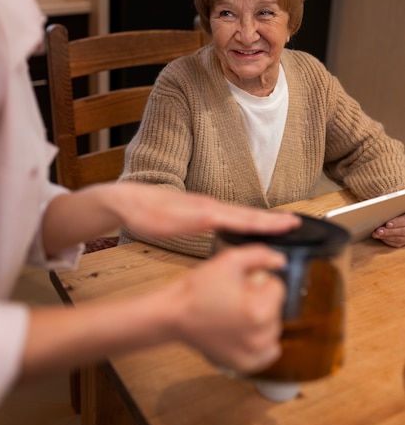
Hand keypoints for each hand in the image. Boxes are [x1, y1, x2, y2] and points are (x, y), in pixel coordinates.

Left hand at [120, 183, 300, 237]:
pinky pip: (228, 214)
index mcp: (206, 210)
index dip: (268, 221)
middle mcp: (209, 206)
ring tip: (280, 223)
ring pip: (239, 213)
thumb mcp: (166, 220)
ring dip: (260, 219)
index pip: (244, 216)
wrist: (129, 200)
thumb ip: (191, 219)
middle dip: (272, 219)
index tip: (290, 223)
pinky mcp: (199, 209)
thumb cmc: (146, 213)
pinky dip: (244, 218)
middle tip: (296, 222)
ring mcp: (205, 206)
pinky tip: (246, 224)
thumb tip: (212, 216)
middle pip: (247, 213)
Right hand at [171, 245, 286, 374]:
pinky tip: (242, 330)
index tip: (241, 284)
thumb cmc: (198, 289)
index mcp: (259, 310)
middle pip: (278, 308)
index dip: (259, 280)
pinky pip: (268, 351)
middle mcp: (260, 336)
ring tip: (236, 313)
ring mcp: (253, 354)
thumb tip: (281, 260)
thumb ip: (260, 255)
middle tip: (236, 297)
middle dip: (261, 299)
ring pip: (274, 328)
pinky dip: (260, 340)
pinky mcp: (245, 364)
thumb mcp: (228, 261)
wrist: (174, 315)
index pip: (278, 287)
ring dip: (262, 319)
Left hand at [372, 213, 404, 247]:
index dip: (396, 223)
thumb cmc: (399, 214)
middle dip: (388, 232)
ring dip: (386, 237)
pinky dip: (388, 241)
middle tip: (378, 231)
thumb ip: (394, 212)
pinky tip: (381, 238)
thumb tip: (384, 211)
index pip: (404, 221)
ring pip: (398, 239)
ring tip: (376, 234)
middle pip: (401, 232)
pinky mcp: (404, 242)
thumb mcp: (398, 211)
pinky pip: (397, 244)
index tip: (387, 224)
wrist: (401, 222)